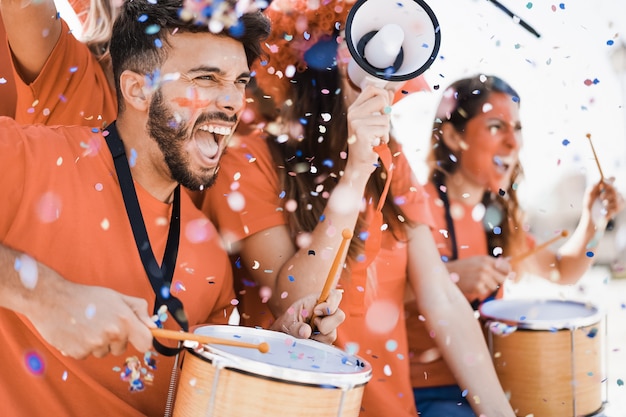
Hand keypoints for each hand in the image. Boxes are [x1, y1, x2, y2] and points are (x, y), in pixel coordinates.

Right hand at [26, 276, 155, 358]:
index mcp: (125, 320)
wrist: (52, 300)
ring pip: (103, 352)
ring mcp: (95, 345)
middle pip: (122, 348)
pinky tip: (76, 332)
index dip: (143, 340)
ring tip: (87, 325)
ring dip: (98, 343)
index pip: (146, 342)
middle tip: (102, 322)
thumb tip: (153, 326)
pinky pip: (87, 355)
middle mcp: (112, 334)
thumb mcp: (116, 297)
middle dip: (115, 339)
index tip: (137, 337)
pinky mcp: (78, 353)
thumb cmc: (86, 297)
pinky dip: (82, 346)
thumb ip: (138, 310)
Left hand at [270, 289, 344, 343]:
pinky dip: (316, 345)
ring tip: (305, 335)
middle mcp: (328, 313)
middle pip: (339, 316)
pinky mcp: (327, 339)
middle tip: (311, 325)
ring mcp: (330, 327)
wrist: (286, 333)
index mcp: (319, 301)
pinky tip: (309, 342)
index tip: (316, 311)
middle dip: (325, 325)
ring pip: (332, 334)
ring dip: (317, 337)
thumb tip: (306, 332)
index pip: (335, 296)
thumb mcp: (288, 321)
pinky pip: (327, 345)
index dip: (330, 304)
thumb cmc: (288, 322)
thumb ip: (296, 326)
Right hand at [345, 84, 393, 173]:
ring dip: (385, 130)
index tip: (384, 108)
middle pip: (381, 98)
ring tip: (376, 137)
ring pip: (385, 117)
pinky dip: (384, 138)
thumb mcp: (374, 121)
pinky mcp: (361, 132)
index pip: (371, 88)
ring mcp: (355, 122)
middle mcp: (353, 113)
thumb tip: (390, 89)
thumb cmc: (368, 143)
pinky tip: (376, 143)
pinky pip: (384, 129)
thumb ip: (381, 106)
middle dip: (387, 113)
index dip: (383, 95)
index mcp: (354, 108)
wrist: (359, 164)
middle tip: (381, 125)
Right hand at [447, 256, 511, 300]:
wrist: (447, 273)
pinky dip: (479, 290)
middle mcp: (485, 267)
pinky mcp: (477, 286)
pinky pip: (485, 292)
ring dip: (486, 286)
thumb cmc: (463, 267)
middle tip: (486, 280)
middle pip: (503, 279)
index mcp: (486, 259)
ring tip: (476, 281)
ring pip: (494, 286)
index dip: (506, 273)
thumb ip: (492, 263)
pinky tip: (471, 285)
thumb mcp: (477, 260)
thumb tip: (510, 267)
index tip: (503, 276)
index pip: (506, 267)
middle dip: (497, 281)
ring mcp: (482, 277)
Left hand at [584, 177, 623, 222]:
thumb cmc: (590, 204)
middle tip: (601, 197)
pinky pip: (618, 205)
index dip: (610, 180)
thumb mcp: (589, 194)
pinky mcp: (620, 206)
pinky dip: (610, 208)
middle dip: (607, 193)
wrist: (591, 216)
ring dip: (608, 202)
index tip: (604, 183)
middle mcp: (612, 191)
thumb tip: (600, 179)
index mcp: (605, 186)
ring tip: (603, 205)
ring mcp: (617, 198)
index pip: (611, 179)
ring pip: (617, 197)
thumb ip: (593, 186)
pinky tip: (606, 210)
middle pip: (615, 188)